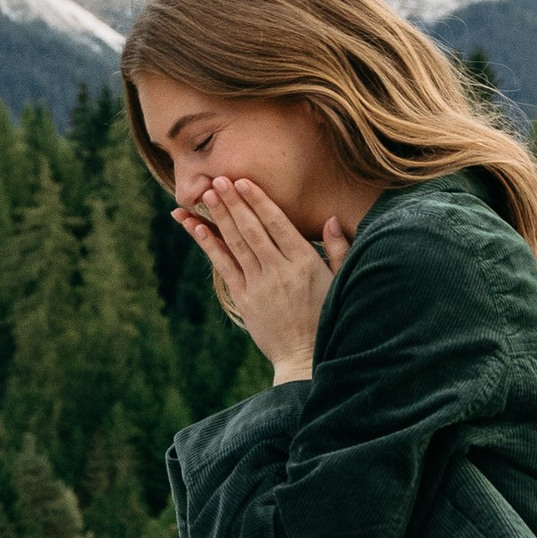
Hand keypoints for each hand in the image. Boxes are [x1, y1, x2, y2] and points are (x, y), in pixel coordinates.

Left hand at [174, 175, 349, 380]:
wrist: (304, 358)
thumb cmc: (326, 317)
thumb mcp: (339, 281)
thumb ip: (338, 248)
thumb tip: (331, 219)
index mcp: (304, 262)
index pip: (277, 224)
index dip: (257, 201)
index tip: (242, 181)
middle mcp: (279, 270)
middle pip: (251, 229)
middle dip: (233, 202)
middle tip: (217, 179)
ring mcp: (258, 286)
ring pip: (235, 244)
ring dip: (218, 218)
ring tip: (205, 195)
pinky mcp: (243, 300)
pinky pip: (223, 267)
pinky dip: (209, 246)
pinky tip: (196, 228)